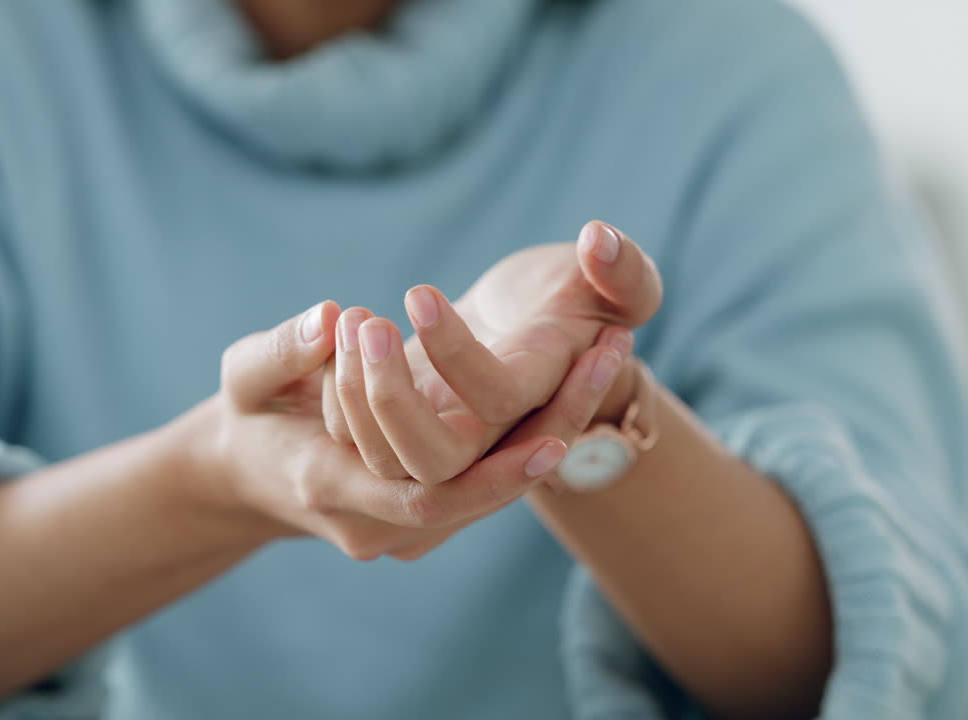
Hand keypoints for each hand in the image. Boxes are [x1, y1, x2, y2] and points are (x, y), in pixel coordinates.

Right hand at [208, 302, 574, 560]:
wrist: (247, 473)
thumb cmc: (246, 416)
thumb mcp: (245, 376)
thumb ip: (283, 349)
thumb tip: (331, 318)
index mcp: (328, 488)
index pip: (425, 494)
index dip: (493, 472)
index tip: (554, 435)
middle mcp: (377, 524)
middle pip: (482, 494)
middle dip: (550, 432)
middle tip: (609, 356)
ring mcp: (405, 527)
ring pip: (495, 489)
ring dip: (557, 425)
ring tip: (612, 353)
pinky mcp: (426, 512)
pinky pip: (487, 481)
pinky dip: (534, 435)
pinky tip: (584, 381)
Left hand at [322, 221, 661, 482]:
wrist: (544, 334)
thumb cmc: (590, 298)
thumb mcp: (623, 280)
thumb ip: (626, 268)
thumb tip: (598, 240)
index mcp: (541, 396)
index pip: (500, 398)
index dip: (456, 352)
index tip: (419, 292)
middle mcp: (494, 438)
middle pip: (433, 462)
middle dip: (389, 396)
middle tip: (369, 320)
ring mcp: (446, 442)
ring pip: (385, 459)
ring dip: (357, 390)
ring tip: (355, 318)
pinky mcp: (405, 432)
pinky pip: (356, 439)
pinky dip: (341, 390)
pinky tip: (341, 329)